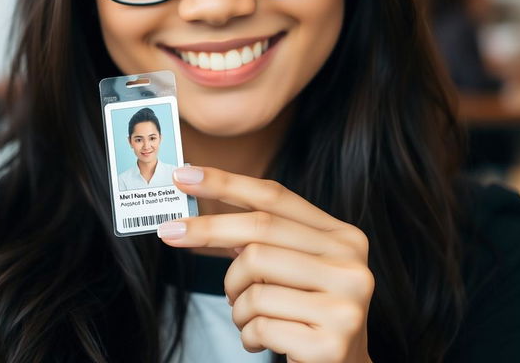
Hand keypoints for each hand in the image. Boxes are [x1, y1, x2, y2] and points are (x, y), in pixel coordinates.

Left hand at [157, 166, 373, 362]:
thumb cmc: (307, 311)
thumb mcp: (293, 266)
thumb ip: (264, 238)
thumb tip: (201, 211)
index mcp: (342, 236)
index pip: (275, 197)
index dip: (226, 183)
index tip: (184, 175)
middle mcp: (350, 264)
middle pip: (258, 233)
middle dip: (206, 231)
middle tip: (169, 233)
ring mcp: (345, 305)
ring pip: (254, 284)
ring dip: (236, 303)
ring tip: (246, 314)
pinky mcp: (330, 345)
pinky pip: (260, 325)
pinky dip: (246, 333)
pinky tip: (258, 338)